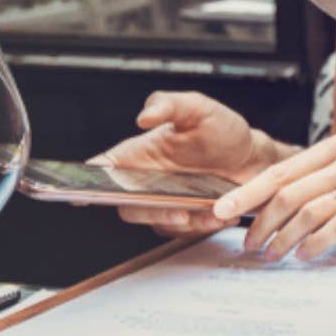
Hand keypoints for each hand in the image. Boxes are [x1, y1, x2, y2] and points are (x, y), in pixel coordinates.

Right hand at [92, 91, 276, 236]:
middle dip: (148, 211)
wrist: (253, 157)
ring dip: (181, 221)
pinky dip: (199, 226)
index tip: (82, 193)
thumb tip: (145, 116)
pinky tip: (220, 215)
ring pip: (154, 221)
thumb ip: (171, 105)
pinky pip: (181, 230)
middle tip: (176, 211)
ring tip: (210, 212)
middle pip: (126, 204)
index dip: (86, 182)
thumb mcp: (199, 109)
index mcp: (139, 154)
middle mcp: (145, 180)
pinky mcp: (183, 218)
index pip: (103, 168)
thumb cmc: (222, 131)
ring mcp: (162, 201)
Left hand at [211, 134, 335, 260]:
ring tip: (272, 255)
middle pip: (289, 192)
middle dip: (260, 222)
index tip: (220, 210)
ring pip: (308, 211)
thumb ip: (321, 177)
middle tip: (248, 244)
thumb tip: (273, 199)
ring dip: (284, 238)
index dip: (247, 192)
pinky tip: (305, 255)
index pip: (282, 170)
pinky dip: (315, 243)